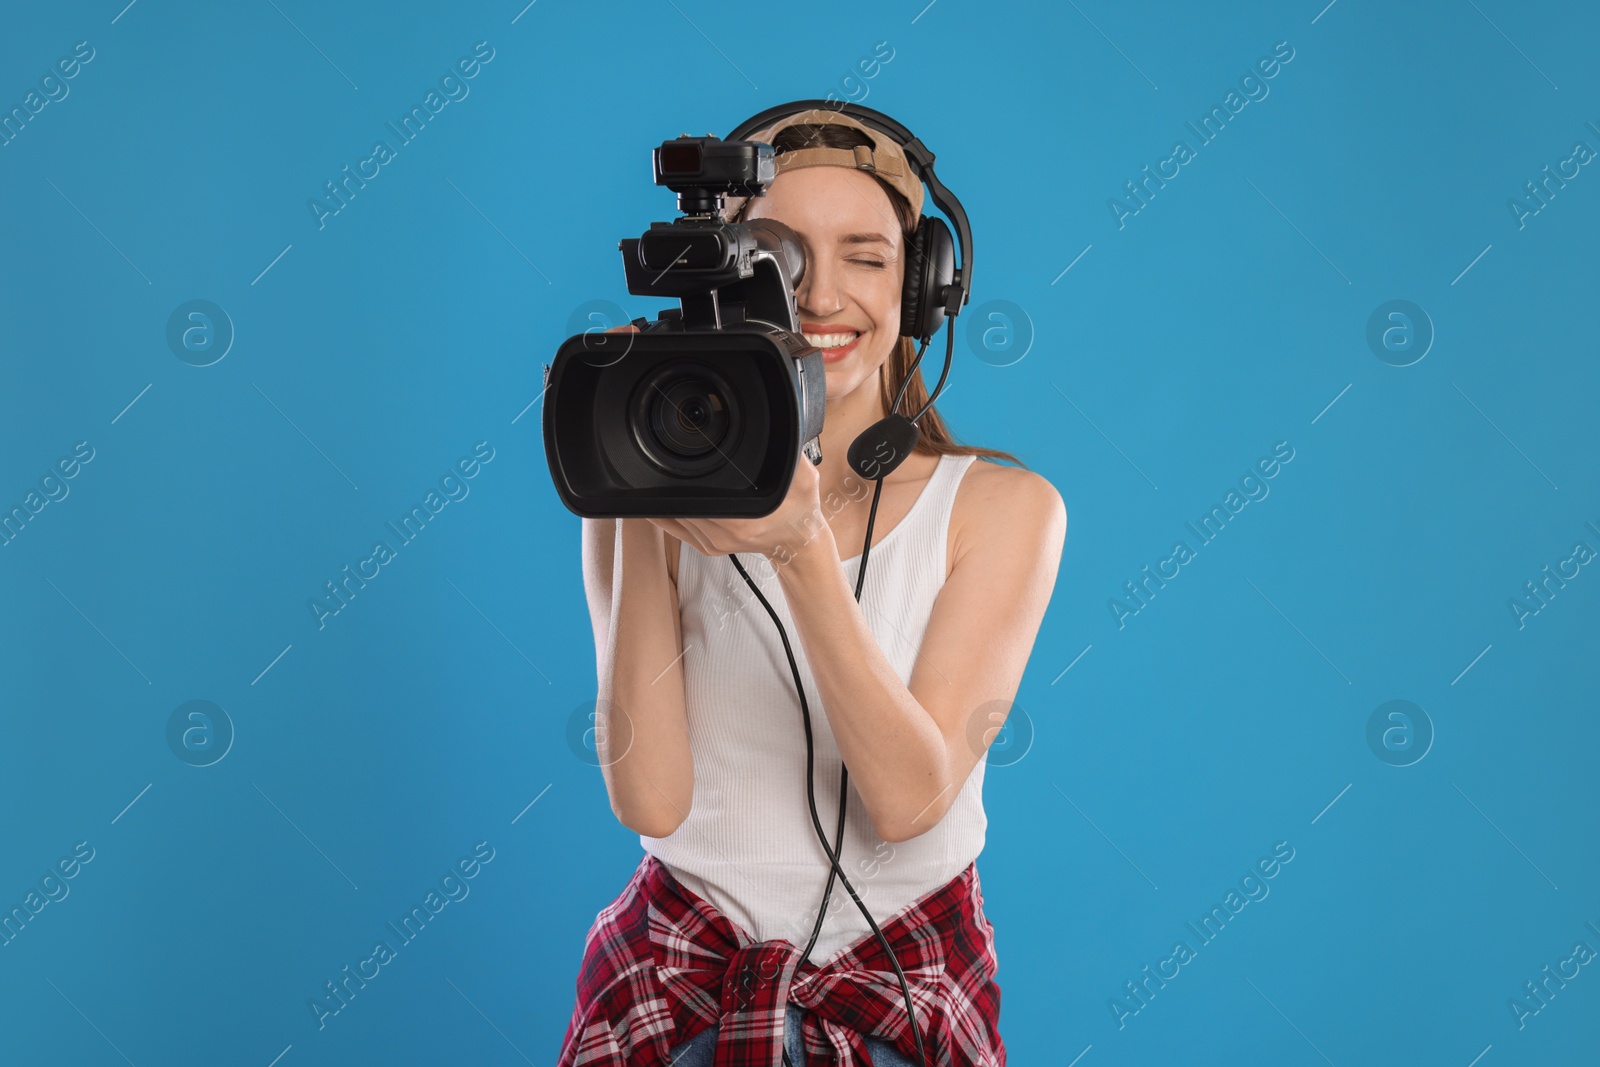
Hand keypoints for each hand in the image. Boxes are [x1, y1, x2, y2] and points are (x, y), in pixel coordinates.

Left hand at [645, 451, 824, 563]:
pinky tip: (656, 499)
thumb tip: (781, 430)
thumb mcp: (805, 479)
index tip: (673, 462)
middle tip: (660, 460)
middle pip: (683, 504)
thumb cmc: (800, 512)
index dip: (683, 480)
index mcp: (743, 520)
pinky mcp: (708, 548)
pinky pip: (676, 530)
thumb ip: (793, 457)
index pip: (700, 498)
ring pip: (676, 517)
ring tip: (656, 476)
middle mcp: (725, 534)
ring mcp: (714, 544)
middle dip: (671, 483)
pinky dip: (664, 514)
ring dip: (667, 496)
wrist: (797, 542)